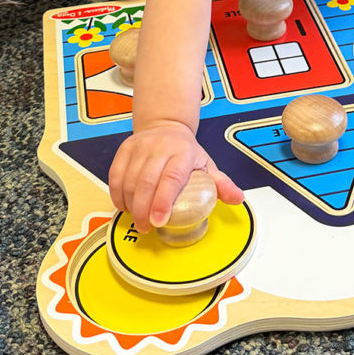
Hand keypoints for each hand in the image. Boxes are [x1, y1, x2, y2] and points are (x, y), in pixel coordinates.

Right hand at [108, 121, 243, 232]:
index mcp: (183, 152)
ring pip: (128, 180)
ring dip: (130, 205)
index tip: (159, 221)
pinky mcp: (125, 148)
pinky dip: (117, 194)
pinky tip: (124, 206)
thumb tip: (238, 199)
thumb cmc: (187, 152)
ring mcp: (140, 146)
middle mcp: (160, 146)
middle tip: (146, 228)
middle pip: (147, 182)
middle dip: (143, 210)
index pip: (171, 178)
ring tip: (137, 220)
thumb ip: (221, 183)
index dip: (163, 201)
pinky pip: (115, 174)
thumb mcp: (207, 165)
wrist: (166, 126)